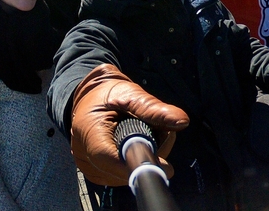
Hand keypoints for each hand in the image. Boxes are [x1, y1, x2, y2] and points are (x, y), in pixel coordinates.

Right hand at [70, 64, 189, 185]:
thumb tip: (181, 121)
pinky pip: (123, 175)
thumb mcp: (130, 95)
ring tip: (146, 133)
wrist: (90, 98)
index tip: (166, 165)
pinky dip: (135, 162)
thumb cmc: (107, 94)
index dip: (139, 164)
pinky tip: (137, 144)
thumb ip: (154, 109)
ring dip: (144, 158)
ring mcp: (92, 168)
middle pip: (125, 170)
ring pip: (127, 175)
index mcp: (89, 132)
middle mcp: (87, 157)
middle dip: (149, 154)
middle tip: (161, 131)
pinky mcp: (99, 174)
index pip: (112, 159)